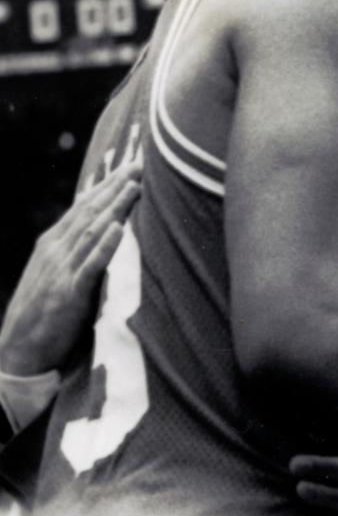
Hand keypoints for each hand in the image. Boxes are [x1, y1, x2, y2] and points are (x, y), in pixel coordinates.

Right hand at [0, 163, 140, 375]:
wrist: (18, 351)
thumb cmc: (44, 314)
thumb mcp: (59, 274)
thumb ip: (78, 253)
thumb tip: (103, 232)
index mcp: (53, 244)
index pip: (84, 207)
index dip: (108, 186)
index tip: (131, 167)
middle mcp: (56, 250)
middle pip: (89, 212)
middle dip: (115, 187)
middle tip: (140, 164)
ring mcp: (61, 271)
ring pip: (92, 232)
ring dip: (114, 208)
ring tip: (134, 186)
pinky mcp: (68, 294)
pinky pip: (88, 266)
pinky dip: (104, 246)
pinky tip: (117, 229)